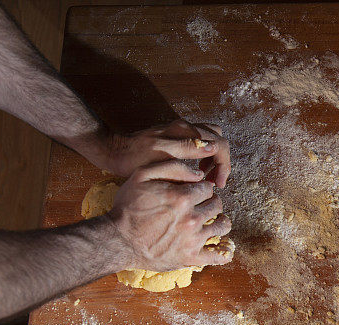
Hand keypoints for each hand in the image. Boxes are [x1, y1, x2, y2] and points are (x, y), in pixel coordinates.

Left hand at [95, 120, 231, 187]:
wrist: (115, 151)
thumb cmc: (134, 159)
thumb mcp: (160, 158)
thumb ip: (187, 150)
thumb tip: (212, 148)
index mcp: (184, 132)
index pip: (219, 145)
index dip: (223, 167)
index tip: (218, 184)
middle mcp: (186, 127)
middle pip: (220, 140)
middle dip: (221, 163)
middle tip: (215, 182)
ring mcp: (182, 128)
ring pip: (213, 139)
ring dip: (215, 158)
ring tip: (207, 176)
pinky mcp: (178, 133)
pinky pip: (202, 139)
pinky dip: (206, 154)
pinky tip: (197, 168)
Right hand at [106, 160, 232, 271]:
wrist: (118, 241)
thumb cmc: (127, 207)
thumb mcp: (141, 176)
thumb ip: (171, 168)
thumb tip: (199, 173)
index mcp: (183, 198)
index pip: (208, 188)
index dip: (202, 188)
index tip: (197, 192)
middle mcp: (192, 219)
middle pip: (216, 205)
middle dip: (210, 202)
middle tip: (202, 205)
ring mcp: (194, 240)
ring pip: (222, 226)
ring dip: (219, 221)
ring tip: (211, 221)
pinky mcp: (191, 257)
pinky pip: (218, 255)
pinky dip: (224, 251)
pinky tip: (221, 246)